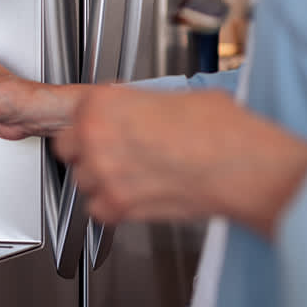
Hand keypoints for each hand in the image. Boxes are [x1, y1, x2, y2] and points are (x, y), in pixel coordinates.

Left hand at [53, 86, 306, 237]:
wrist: (237, 163)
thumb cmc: (217, 128)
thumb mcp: (172, 96)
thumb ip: (139, 105)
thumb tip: (140, 112)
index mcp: (102, 103)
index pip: (74, 116)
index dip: (89, 125)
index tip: (101, 130)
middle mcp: (95, 136)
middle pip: (69, 150)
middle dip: (87, 153)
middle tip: (114, 154)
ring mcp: (103, 172)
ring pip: (83, 182)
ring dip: (101, 181)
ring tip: (132, 176)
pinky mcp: (118, 205)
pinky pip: (98, 210)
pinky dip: (113, 208)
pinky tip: (135, 196)